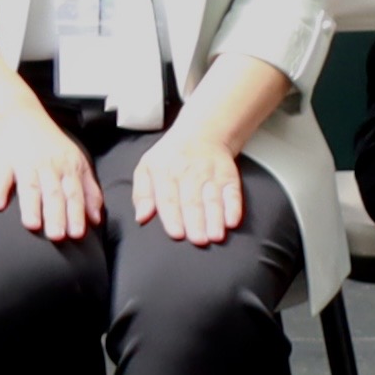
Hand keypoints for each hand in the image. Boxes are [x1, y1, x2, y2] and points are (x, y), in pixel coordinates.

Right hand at [0, 107, 105, 243]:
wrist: (19, 116)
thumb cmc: (50, 144)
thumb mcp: (76, 162)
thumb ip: (89, 190)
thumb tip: (96, 218)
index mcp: (68, 168)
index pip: (74, 193)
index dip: (76, 214)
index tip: (77, 233)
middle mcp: (48, 166)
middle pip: (53, 193)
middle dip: (56, 215)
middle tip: (57, 235)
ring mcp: (25, 163)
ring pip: (29, 187)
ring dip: (30, 206)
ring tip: (32, 224)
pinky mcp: (3, 161)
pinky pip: (1, 176)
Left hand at [132, 122, 253, 247]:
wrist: (201, 133)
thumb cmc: (170, 158)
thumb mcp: (146, 168)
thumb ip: (142, 195)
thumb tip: (141, 217)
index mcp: (164, 172)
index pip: (167, 198)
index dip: (172, 217)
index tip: (177, 234)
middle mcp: (187, 172)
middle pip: (191, 200)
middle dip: (195, 222)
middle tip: (198, 240)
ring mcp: (210, 173)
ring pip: (212, 198)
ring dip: (215, 218)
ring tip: (216, 236)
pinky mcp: (228, 175)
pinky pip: (232, 192)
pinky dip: (234, 207)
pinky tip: (232, 221)